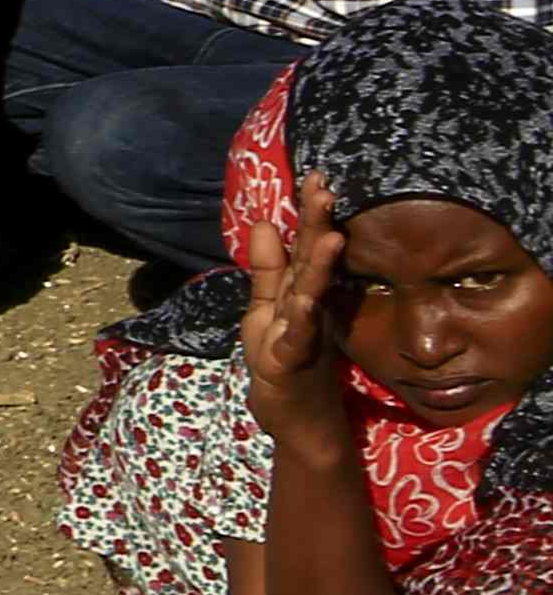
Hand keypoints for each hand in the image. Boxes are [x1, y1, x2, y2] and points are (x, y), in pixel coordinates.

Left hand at [235, 172, 362, 454]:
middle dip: (319, 226)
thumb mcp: (267, 309)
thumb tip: (262, 222)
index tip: (317, 175)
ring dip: (321, 268)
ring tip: (331, 237)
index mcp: (302, 292)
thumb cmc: (284, 359)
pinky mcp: (291, 364)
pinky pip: (296, 341)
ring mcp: (304, 335)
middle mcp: (310, 308)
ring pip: (311, 296)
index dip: (311, 214)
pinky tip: (300, 305)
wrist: (299, 419)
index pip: (308, 247)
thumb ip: (267, 270)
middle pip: (315, 263)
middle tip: (326, 187)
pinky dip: (298, 323)